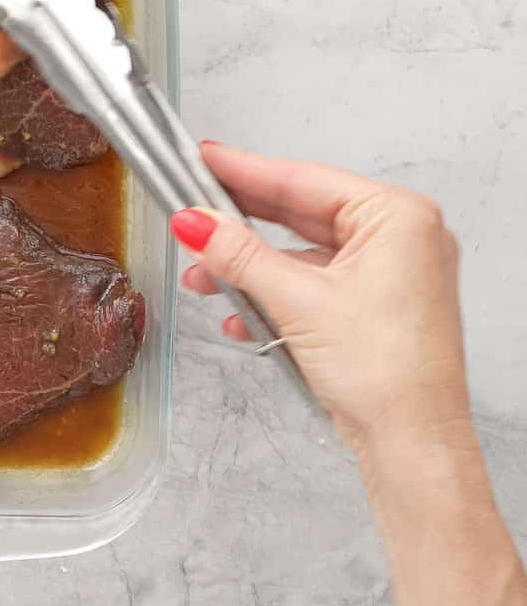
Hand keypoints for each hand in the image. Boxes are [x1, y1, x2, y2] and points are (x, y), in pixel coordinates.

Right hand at [173, 143, 470, 454]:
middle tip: (193, 209)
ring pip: (300, 253)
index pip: (303, 180)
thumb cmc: (388, 375)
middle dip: (240, 225)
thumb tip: (197, 222)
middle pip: (299, 214)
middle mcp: (400, 239)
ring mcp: (388, 274)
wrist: (412, 447)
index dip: (244, 170)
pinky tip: (240, 313)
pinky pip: (311, 283)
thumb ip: (239, 255)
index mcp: (397, 219)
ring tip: (204, 275)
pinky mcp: (373, 306)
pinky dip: (273, 295)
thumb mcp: (297, 301)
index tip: (206, 158)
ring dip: (249, 268)